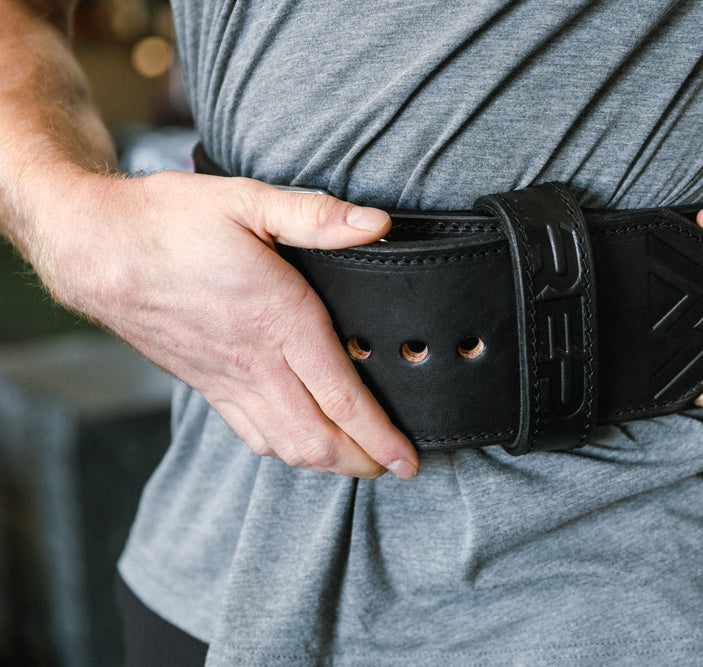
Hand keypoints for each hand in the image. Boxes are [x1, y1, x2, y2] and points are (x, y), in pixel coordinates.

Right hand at [40, 170, 417, 477]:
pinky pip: (252, 434)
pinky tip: (302, 444)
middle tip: (399, 467)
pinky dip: (286, 450)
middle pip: (319, 438)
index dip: (381, 436)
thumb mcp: (246, 200)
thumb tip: (377, 223)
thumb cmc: (167, 222)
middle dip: (364, 461)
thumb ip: (316, 216)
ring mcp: (228, 379)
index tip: (409, 459)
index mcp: (279, 320)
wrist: (94, 247)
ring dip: (328, 463)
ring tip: (362, 462)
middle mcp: (256, 361)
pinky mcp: (207, 384)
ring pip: (286, 445)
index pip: (343, 398)